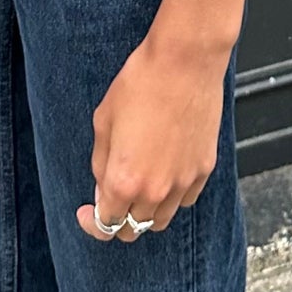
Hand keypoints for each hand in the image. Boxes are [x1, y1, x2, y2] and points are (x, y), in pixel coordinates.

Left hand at [77, 29, 226, 243]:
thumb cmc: (141, 83)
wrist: (184, 62)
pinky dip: (172, 197)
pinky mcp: (204, 168)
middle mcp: (155, 190)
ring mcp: (183, 181)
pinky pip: (185, 199)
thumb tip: (103, 188)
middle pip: (133, 229)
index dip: (91, 222)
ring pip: (161, 220)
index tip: (86, 212)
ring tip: (138, 188)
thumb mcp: (103, 121)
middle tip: (110, 200)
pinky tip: (164, 175)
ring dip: (145, 213)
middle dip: (117, 220)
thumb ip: (101, 163)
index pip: (106, 224)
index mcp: (123, 180)